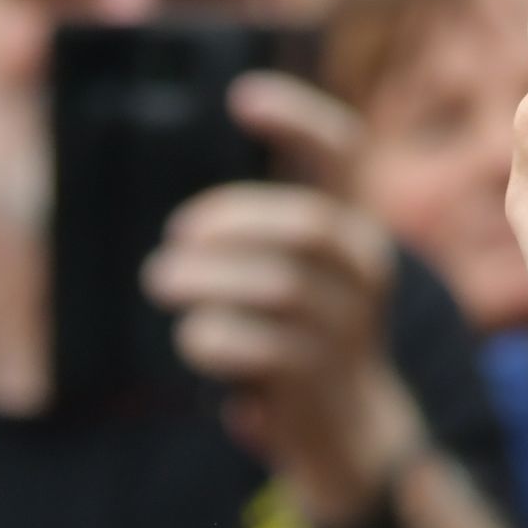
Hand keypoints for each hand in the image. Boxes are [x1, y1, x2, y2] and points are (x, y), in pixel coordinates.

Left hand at [146, 76, 418, 518]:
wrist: (345, 431)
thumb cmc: (296, 331)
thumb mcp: (291, 270)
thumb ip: (256, 231)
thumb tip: (178, 211)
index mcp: (352, 224)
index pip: (343, 153)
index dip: (298, 118)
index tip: (241, 97)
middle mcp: (365, 269)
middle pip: (306, 225)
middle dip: (233, 221)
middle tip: (175, 236)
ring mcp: (348, 327)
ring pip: (278, 287)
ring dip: (206, 280)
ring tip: (162, 281)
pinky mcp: (319, 379)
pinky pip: (258, 347)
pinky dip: (211, 336)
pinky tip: (193, 335)